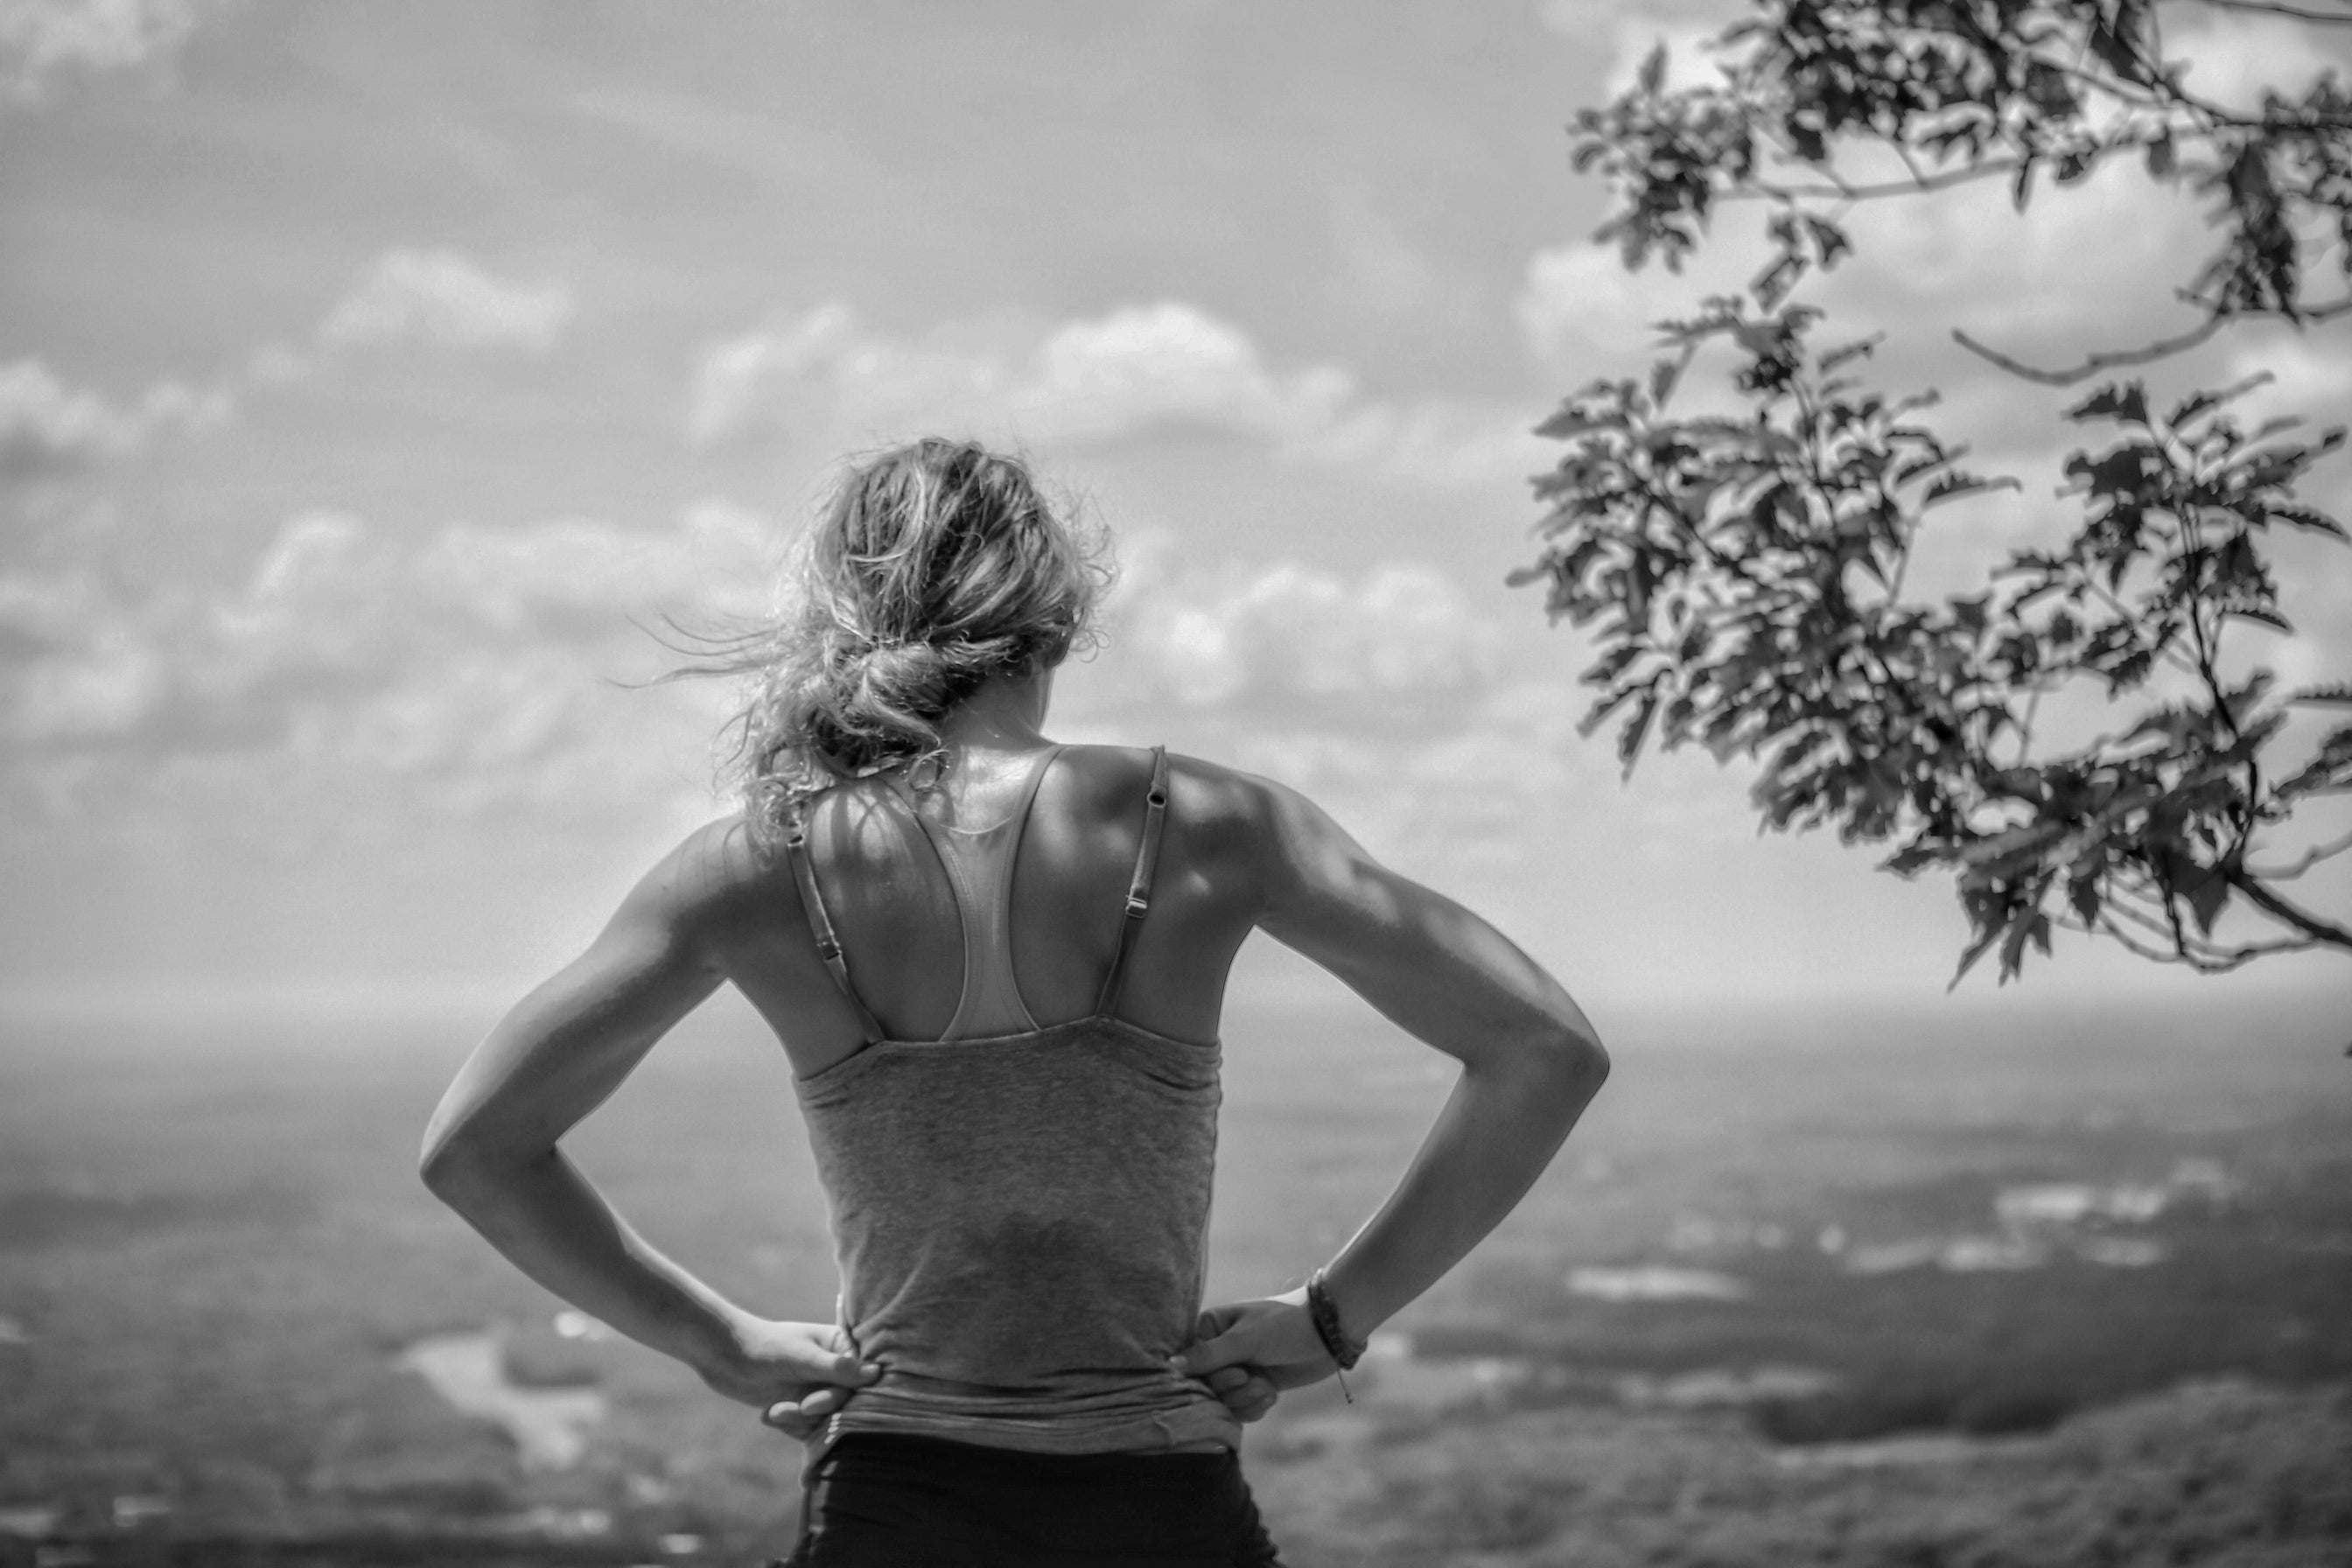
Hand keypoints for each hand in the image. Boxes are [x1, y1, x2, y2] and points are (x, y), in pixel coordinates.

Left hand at [693, 1318, 881, 1439]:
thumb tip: (877, 1373)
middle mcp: (834, 1369)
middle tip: (796, 1408)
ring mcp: (817, 1389)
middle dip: (815, 1409)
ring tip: (774, 1412)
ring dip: (798, 1420)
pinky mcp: (800, 1407)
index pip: (861, 1380)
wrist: (723, 1356)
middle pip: (844, 1403)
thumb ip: (838, 1368)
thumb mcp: (802, 1357)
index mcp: (840, 1347)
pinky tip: (768, 1414)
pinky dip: (788, 1425)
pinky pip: (807, 1428)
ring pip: (824, 1419)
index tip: (812, 1403)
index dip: (840, 1396)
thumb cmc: (765, 1347)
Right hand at [1172, 1291, 1336, 1399]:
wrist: (1328, 1333)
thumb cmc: (1284, 1325)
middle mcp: (1218, 1351)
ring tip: (1265, 1387)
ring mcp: (1237, 1370)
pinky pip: (1242, 1411)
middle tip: (1251, 1377)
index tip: (1237, 1373)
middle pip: (1206, 1389)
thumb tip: (1169, 1365)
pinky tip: (1271, 1395)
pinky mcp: (1254, 1387)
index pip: (1189, 1366)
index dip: (1210, 1378)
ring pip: (1224, 1403)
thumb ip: (1207, 1355)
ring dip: (1246, 1400)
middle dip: (1232, 1390)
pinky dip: (1256, 1407)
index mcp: (1209, 1328)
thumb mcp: (1245, 1339)